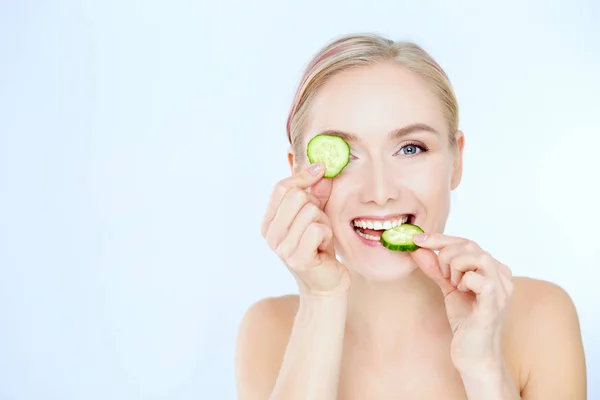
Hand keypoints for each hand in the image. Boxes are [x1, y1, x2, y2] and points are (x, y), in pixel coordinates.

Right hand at [261, 162, 349, 296]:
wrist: (327, 284)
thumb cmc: (319, 248)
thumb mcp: (316, 216)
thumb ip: (316, 193)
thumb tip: (320, 168)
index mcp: (269, 222)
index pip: (281, 188)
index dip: (302, 176)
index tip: (320, 170)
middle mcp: (271, 235)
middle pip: (296, 196)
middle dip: (316, 205)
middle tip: (319, 223)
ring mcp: (282, 248)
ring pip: (310, 212)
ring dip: (324, 222)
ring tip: (322, 237)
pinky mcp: (298, 258)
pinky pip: (317, 229)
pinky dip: (327, 235)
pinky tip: (324, 247)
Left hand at [410, 233, 512, 370]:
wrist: (474, 356)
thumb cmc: (466, 322)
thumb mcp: (448, 288)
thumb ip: (435, 268)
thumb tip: (416, 248)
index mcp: (492, 270)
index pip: (467, 242)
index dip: (440, 238)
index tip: (417, 238)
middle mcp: (502, 277)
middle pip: (471, 245)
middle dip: (446, 255)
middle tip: (441, 275)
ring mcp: (501, 290)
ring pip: (479, 257)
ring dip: (456, 266)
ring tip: (453, 284)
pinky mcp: (494, 306)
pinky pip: (481, 280)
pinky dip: (465, 281)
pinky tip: (461, 291)